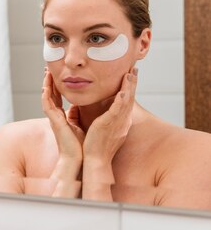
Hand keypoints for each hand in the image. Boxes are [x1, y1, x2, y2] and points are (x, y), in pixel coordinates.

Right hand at [42, 69, 83, 181]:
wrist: (79, 158)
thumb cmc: (81, 145)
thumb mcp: (79, 125)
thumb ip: (76, 115)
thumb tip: (77, 106)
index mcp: (63, 117)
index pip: (58, 98)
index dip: (56, 86)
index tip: (56, 75)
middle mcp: (56, 117)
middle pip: (50, 95)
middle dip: (49, 82)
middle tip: (48, 68)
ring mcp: (54, 119)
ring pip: (47, 98)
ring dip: (46, 85)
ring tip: (46, 72)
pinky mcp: (54, 122)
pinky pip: (47, 106)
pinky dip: (45, 96)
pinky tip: (45, 86)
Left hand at [82, 67, 137, 183]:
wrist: (94, 161)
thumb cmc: (95, 147)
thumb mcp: (100, 128)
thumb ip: (101, 118)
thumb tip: (95, 111)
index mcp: (119, 122)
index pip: (126, 101)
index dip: (129, 88)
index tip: (130, 76)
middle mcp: (122, 121)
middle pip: (130, 98)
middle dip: (132, 83)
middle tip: (135, 69)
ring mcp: (117, 124)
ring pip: (126, 102)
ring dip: (129, 87)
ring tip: (130, 74)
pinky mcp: (109, 126)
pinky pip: (117, 111)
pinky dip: (121, 101)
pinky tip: (123, 92)